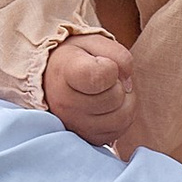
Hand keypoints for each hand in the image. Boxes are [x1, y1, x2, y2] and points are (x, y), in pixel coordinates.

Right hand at [43, 29, 138, 149]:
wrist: (54, 78)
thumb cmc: (77, 58)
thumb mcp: (94, 42)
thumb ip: (118, 55)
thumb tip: (128, 82)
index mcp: (64, 73)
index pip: (101, 76)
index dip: (111, 67)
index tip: (100, 63)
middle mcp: (65, 104)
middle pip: (116, 97)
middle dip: (118, 84)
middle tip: (105, 79)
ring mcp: (75, 125)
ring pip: (122, 117)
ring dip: (124, 102)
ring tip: (109, 92)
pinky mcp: (88, 138)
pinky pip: (120, 130)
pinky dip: (121, 117)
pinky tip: (108, 107)